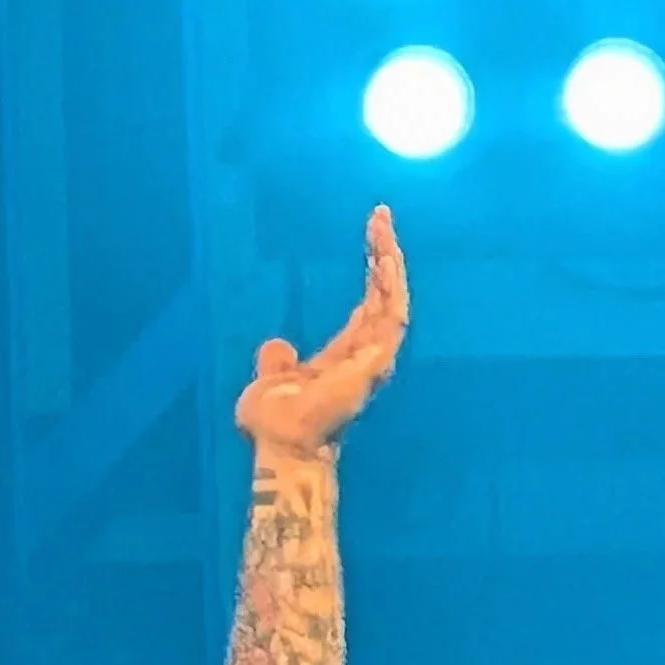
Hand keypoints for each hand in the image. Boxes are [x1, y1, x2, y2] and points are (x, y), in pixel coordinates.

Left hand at [235, 204, 407, 454]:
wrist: (283, 446)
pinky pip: (393, 315)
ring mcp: (374, 359)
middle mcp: (365, 356)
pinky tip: (386, 257)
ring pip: (395, 301)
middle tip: (381, 218)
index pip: (369, 306)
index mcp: (344, 357)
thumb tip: (275, 345)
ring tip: (384, 229)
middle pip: (386, 296)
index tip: (372, 236)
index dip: (372, 272)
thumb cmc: (274, 424)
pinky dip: (392, 286)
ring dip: (392, 264)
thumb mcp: (269, 382)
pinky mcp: (375, 362)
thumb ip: (277, 362)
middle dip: (386, 256)